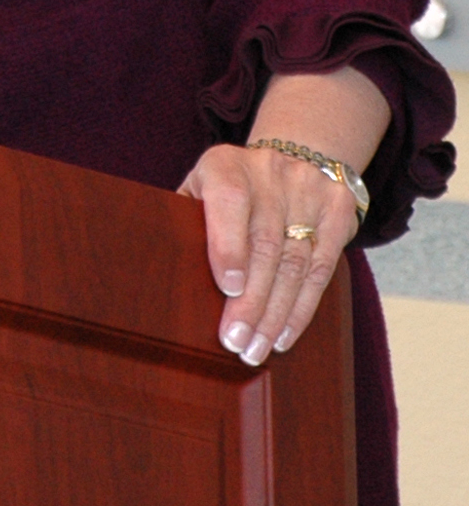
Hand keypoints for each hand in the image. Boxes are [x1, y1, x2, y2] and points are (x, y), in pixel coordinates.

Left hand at [177, 142, 358, 365]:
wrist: (289, 158)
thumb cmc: (229, 191)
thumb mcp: (200, 192)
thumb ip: (186, 222)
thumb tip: (168, 272)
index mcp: (225, 164)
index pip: (230, 202)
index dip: (229, 246)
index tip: (227, 289)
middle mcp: (268, 170)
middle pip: (266, 244)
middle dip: (251, 301)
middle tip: (236, 341)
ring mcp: (307, 187)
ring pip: (296, 263)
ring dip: (275, 314)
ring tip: (257, 347)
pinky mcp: (336, 207)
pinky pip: (323, 268)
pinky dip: (302, 307)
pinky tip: (284, 333)